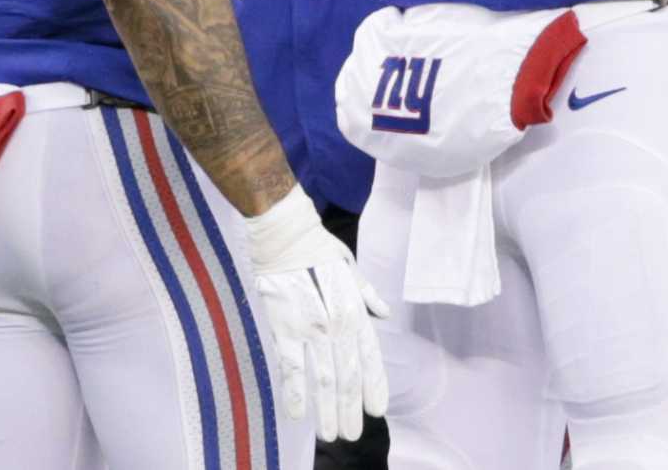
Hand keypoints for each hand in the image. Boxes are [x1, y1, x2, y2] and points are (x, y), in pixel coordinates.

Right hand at [244, 187, 389, 440]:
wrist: (284, 232)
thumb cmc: (317, 247)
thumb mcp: (350, 267)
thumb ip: (367, 294)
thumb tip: (383, 313)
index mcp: (354, 309)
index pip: (370, 356)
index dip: (374, 385)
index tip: (377, 410)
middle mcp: (338, 323)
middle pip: (348, 375)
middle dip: (351, 408)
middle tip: (352, 434)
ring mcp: (311, 328)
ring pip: (323, 377)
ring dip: (328, 409)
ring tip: (331, 434)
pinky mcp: (284, 327)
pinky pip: (292, 366)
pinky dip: (296, 392)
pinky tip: (299, 414)